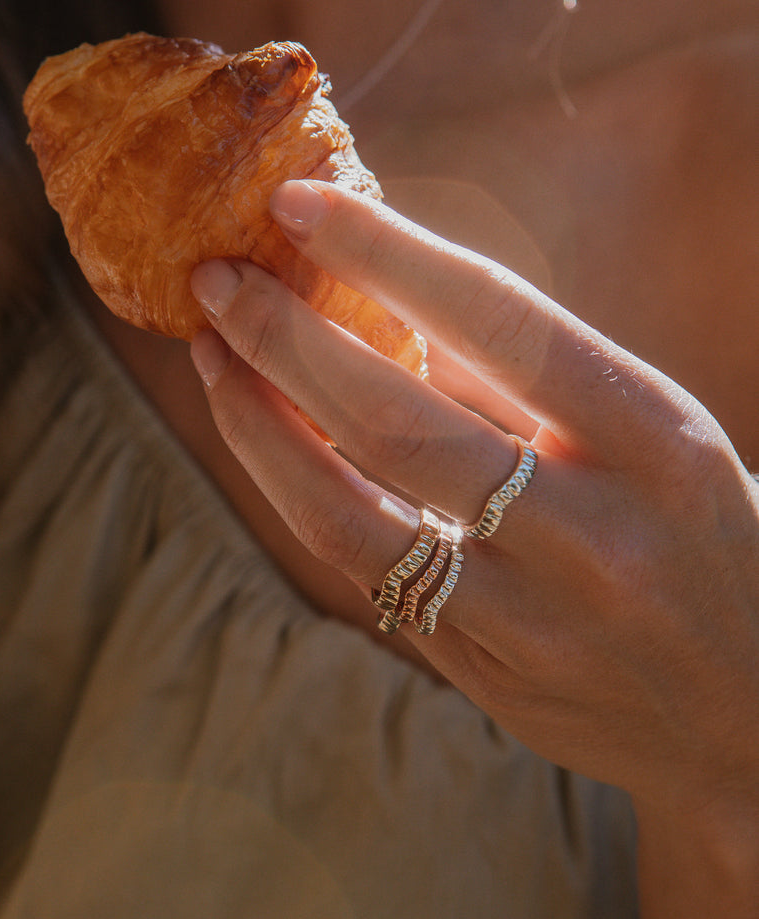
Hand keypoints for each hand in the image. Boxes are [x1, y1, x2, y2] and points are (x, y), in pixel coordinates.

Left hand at [189, 180, 758, 823]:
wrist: (746, 714)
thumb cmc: (703, 543)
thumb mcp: (658, 440)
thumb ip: (532, 382)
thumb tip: (393, 305)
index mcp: (657, 442)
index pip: (502, 322)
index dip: (386, 255)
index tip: (298, 204)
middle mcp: (595, 534)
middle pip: (401, 420)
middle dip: (287, 340)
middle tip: (217, 281)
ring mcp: (533, 620)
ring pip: (354, 514)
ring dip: (264, 429)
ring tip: (213, 361)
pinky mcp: (485, 677)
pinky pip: (367, 576)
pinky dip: (303, 499)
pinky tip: (266, 445)